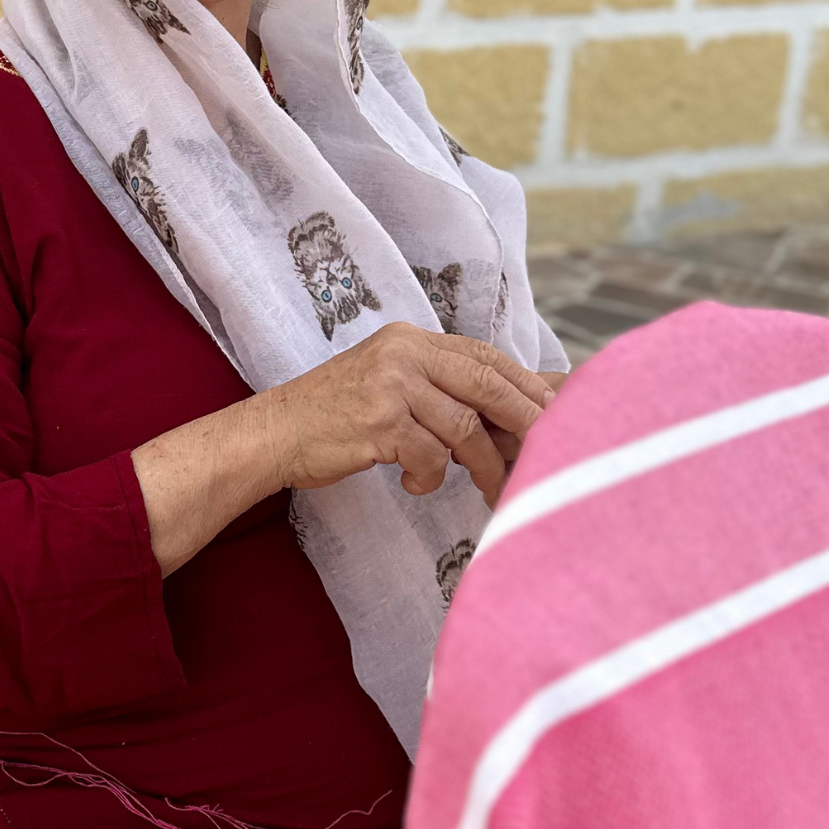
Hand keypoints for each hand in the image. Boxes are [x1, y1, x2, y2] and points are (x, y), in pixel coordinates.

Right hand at [261, 324, 556, 509]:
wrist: (274, 432)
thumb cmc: (333, 415)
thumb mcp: (386, 382)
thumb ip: (435, 386)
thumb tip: (505, 409)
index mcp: (410, 339)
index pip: (484, 357)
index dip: (525, 386)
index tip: (554, 413)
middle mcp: (403, 354)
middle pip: (486, 385)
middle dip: (525, 422)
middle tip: (550, 452)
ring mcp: (390, 386)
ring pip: (465, 428)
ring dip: (483, 466)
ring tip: (487, 489)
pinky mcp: (378, 423)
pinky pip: (430, 457)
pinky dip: (429, 479)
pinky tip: (412, 482)